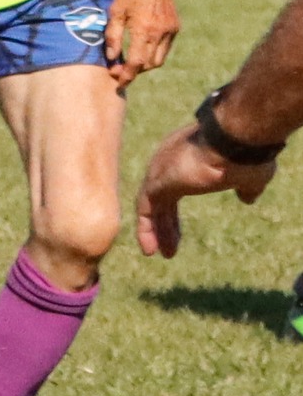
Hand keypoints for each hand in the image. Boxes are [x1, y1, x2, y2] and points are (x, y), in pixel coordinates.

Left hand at [104, 0, 179, 88]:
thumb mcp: (115, 11)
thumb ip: (113, 36)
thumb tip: (112, 58)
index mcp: (143, 30)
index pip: (136, 63)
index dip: (127, 76)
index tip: (118, 82)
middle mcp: (159, 33)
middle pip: (148, 65)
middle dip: (134, 72)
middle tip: (120, 71)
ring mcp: (169, 31)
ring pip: (158, 60)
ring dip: (145, 66)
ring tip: (131, 63)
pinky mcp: (174, 27)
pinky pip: (165, 49)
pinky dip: (153, 55)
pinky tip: (142, 50)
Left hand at [135, 123, 275, 257]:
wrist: (236, 141)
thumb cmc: (245, 155)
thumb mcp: (250, 174)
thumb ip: (246, 186)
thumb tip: (248, 198)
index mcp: (189, 158)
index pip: (176, 188)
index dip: (175, 213)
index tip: (177, 232)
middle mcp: (169, 161)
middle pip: (162, 198)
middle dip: (165, 224)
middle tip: (168, 248)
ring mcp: (160, 170)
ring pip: (152, 205)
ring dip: (156, 231)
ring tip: (159, 254)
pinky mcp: (155, 182)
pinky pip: (145, 210)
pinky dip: (146, 229)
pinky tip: (150, 250)